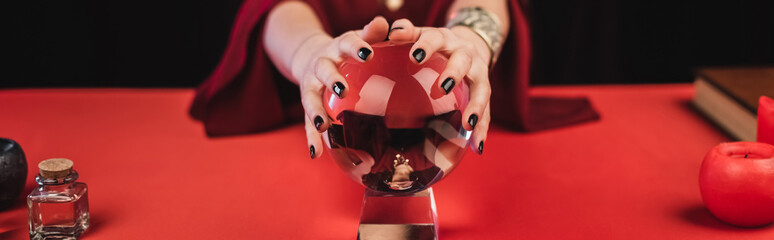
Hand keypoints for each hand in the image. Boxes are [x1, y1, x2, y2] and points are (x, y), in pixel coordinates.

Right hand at [291, 17, 389, 158]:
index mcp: (337, 48)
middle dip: (332, 79)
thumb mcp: (357, 39)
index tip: (368, 53)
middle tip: (344, 89)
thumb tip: (387, 24)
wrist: (310, 56)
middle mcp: (320, 65)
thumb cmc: (345, 50)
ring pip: (310, 97)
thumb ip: (372, 33)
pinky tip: (316, 153)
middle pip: (323, 70)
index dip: (357, 47)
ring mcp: (311, 85)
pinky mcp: (308, 104)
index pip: (347, 43)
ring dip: (315, 111)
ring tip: (323, 125)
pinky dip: (311, 138)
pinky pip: (307, 122)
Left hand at [387, 19, 491, 154]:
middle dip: (455, 73)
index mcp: (445, 39)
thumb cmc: (434, 44)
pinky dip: (482, 129)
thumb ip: (405, 32)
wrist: (467, 44)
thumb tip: (391, 32)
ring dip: (476, 106)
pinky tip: (477, 147)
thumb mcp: (420, 34)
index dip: (427, 45)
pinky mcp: (484, 91)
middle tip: (443, 87)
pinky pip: (487, 112)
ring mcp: (478, 73)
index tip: (415, 56)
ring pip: (481, 88)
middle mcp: (465, 53)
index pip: (435, 38)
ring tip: (468, 123)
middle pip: (463, 61)